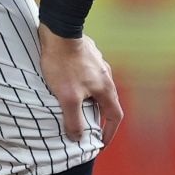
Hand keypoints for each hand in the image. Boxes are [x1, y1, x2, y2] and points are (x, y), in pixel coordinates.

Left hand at [39, 25, 122, 143]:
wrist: (60, 31)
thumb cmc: (64, 64)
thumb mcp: (68, 97)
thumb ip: (74, 120)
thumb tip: (78, 137)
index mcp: (105, 88)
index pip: (115, 117)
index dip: (109, 133)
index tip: (100, 143)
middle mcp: (106, 76)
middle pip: (106, 103)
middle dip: (97, 118)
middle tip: (85, 128)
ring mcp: (97, 64)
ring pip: (96, 89)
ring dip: (88, 101)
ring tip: (73, 107)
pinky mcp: (86, 55)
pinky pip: (87, 76)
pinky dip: (80, 86)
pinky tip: (67, 85)